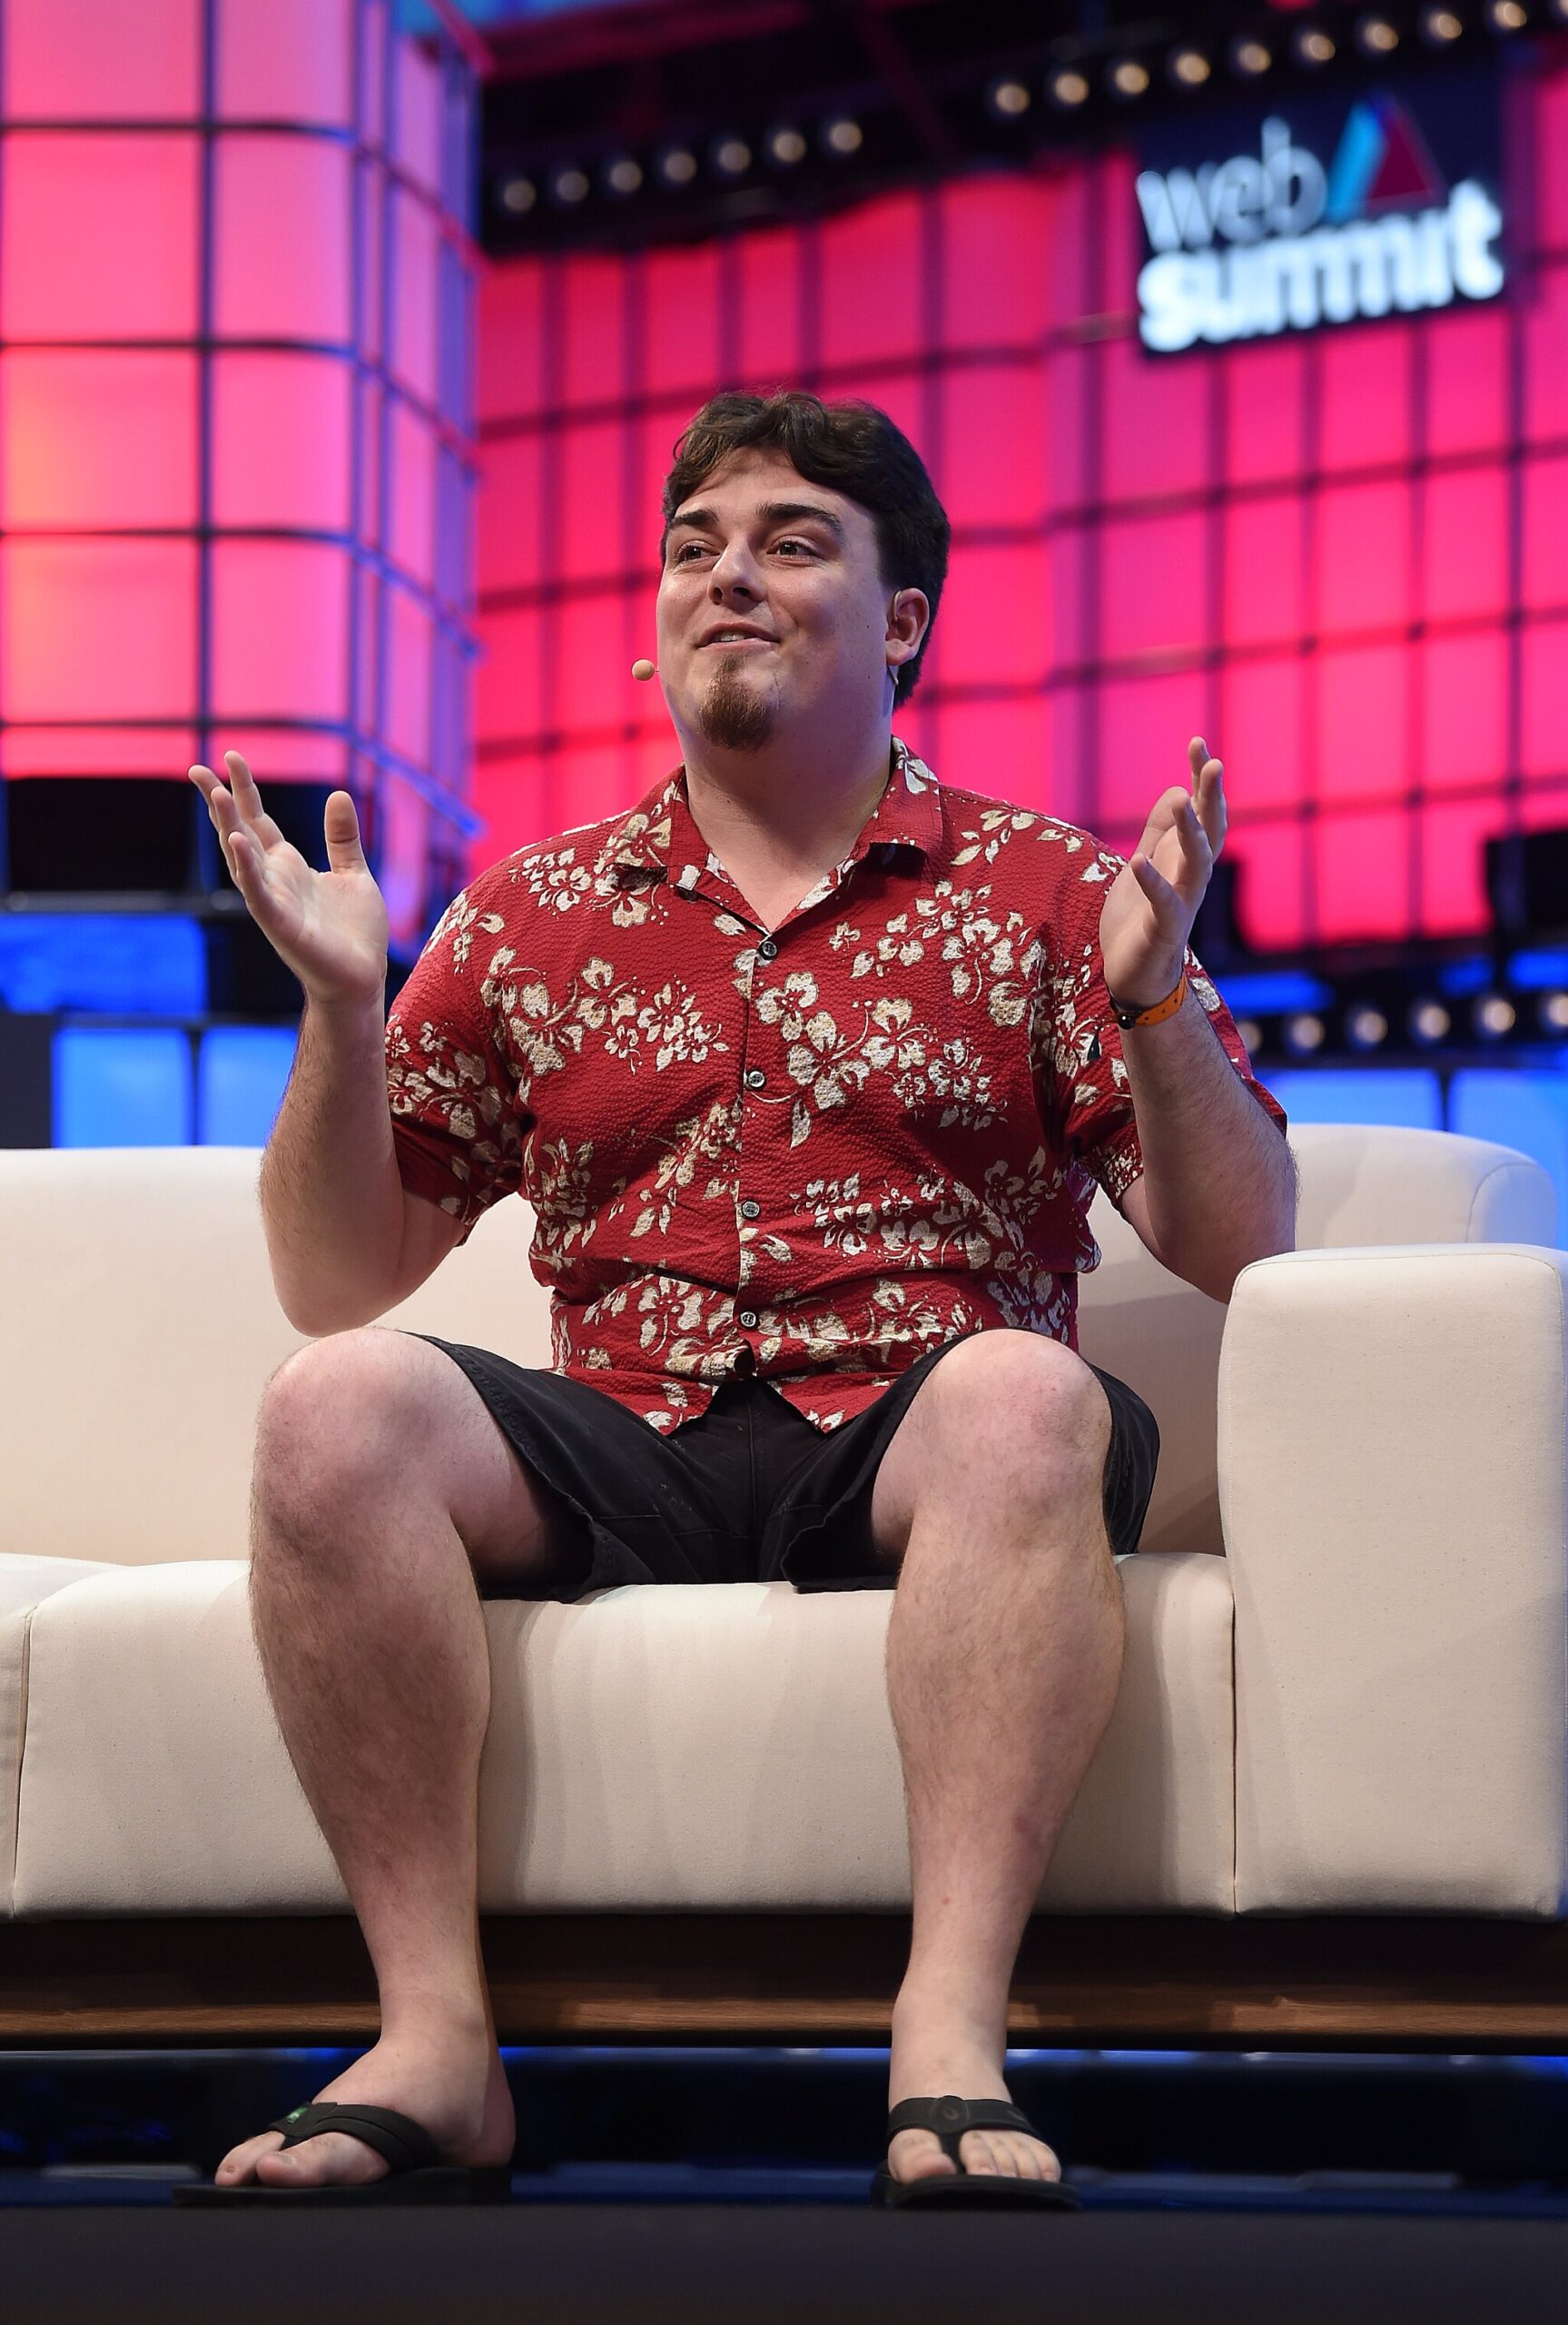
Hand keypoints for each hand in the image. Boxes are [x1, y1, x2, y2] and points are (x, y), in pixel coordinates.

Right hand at [186, 752, 388, 1006]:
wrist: (362, 979)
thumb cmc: (355, 933)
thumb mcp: (354, 873)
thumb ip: (342, 838)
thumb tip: (338, 795)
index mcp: (288, 865)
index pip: (258, 820)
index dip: (244, 790)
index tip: (229, 756)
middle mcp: (273, 879)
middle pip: (239, 832)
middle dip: (219, 801)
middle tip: (197, 769)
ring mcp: (273, 901)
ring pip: (241, 859)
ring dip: (227, 827)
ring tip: (215, 794)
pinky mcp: (280, 925)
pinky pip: (258, 893)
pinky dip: (247, 868)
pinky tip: (237, 842)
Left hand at [1098, 736, 1226, 1009]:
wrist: (1135, 979)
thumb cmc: (1141, 921)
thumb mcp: (1146, 865)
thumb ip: (1160, 831)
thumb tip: (1177, 789)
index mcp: (1187, 860)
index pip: (1203, 812)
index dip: (1201, 779)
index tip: (1198, 742)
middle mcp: (1192, 878)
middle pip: (1211, 831)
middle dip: (1212, 797)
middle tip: (1214, 762)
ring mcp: (1182, 904)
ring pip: (1197, 863)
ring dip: (1192, 831)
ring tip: (1184, 799)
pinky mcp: (1164, 931)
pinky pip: (1164, 904)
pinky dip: (1153, 882)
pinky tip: (1139, 860)